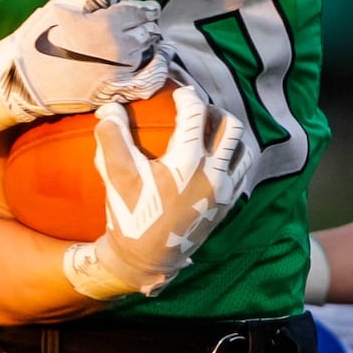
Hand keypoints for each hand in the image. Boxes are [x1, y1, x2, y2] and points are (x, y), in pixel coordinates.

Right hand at [0, 0, 169, 135]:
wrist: (21, 77)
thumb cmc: (41, 34)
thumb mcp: (69, 1)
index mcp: (108, 23)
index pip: (142, 11)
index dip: (146, 9)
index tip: (147, 8)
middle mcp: (119, 49)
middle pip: (148, 32)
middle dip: (148, 26)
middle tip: (144, 24)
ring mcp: (118, 74)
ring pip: (150, 55)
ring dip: (152, 46)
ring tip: (150, 41)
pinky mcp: (114, 94)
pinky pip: (148, 84)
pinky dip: (157, 72)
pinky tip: (156, 63)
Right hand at [62, 83, 252, 298]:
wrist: (147, 260)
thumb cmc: (131, 215)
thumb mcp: (116, 175)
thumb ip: (112, 137)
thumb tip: (110, 106)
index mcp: (187, 162)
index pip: (196, 113)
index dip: (187, 96)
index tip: (178, 92)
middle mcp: (213, 173)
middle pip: (229, 126)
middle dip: (214, 111)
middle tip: (197, 110)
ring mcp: (225, 190)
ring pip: (242, 148)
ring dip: (229, 134)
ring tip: (210, 130)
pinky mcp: (228, 204)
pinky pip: (242, 170)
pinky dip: (234, 156)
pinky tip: (217, 156)